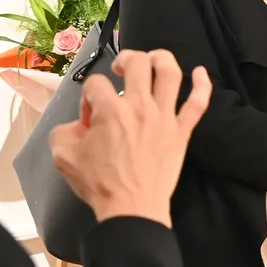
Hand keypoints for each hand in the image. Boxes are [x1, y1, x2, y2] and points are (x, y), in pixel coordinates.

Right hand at [49, 49, 211, 226]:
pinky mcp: (182, 132)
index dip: (88, 96)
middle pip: (137, 63)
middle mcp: (140, 107)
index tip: (89, 118)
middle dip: (125, 59)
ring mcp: (165, 118)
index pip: (96, 84)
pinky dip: (203, 85)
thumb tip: (77, 124)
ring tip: (153, 59)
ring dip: (162, 58)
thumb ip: (63, 132)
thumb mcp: (63, 157)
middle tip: (120, 70)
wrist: (133, 208)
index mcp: (110, 111)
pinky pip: (198, 103)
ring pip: (171, 73)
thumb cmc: (99, 185)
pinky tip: (201, 72)